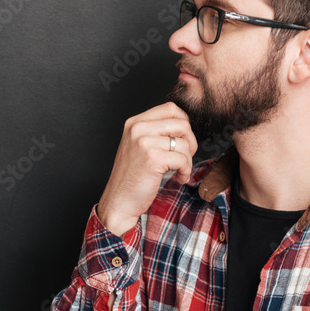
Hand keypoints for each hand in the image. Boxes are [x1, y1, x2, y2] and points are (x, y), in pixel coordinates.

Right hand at [97, 102, 197, 236]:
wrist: (119, 201)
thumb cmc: (132, 177)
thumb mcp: (138, 146)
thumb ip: (155, 132)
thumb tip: (185, 125)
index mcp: (134, 123)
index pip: (170, 108)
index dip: (184, 123)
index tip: (183, 140)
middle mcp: (138, 129)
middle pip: (182, 123)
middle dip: (191, 142)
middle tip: (185, 157)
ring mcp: (144, 142)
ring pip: (185, 143)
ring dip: (188, 160)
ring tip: (180, 171)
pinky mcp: (152, 159)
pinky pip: (183, 159)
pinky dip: (185, 171)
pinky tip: (178, 178)